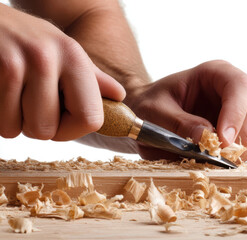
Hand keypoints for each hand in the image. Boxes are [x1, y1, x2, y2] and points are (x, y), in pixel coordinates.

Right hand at [0, 4, 124, 140]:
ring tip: (14, 95)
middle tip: (31, 104)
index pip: (90, 120)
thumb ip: (92, 78)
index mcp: (75, 59)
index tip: (61, 121)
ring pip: (18, 129)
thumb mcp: (66, 52)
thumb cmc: (30, 43)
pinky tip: (1, 92)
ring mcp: (17, 63)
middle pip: (48, 131)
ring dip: (14, 122)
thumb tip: (119, 96)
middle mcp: (48, 59)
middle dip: (37, 127)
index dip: (73, 131)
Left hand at [126, 60, 246, 160]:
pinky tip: (224, 159)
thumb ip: (178, 124)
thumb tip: (206, 140)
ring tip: (220, 159)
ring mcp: (243, 108)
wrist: (151, 115)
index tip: (223, 141)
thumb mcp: (154, 112)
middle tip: (224, 154)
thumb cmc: (151, 107)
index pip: (239, 85)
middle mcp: (234, 87)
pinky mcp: (244, 128)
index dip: (237, 112)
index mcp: (214, 73)